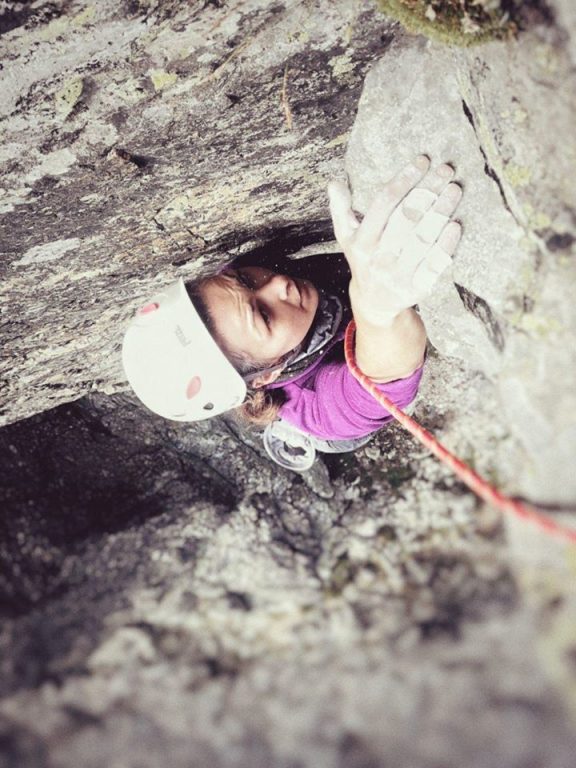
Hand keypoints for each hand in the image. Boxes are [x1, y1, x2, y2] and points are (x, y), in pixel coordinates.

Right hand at [328, 156, 461, 324]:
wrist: (374, 302)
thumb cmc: (363, 260)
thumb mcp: (346, 237)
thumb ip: (341, 210)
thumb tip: (334, 183)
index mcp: (361, 242)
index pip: (383, 204)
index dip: (404, 180)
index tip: (422, 161)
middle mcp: (378, 258)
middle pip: (406, 218)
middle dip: (427, 191)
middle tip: (445, 170)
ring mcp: (398, 274)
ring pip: (423, 238)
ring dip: (441, 212)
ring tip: (454, 189)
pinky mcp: (416, 288)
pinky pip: (433, 263)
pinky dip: (445, 244)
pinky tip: (454, 224)